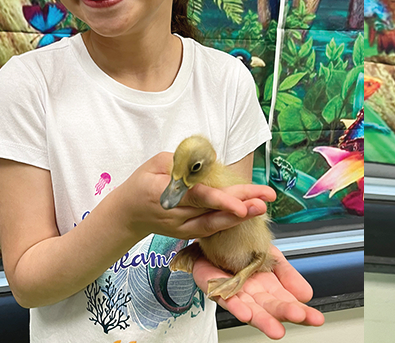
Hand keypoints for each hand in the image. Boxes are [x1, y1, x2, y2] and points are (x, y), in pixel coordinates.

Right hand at [113, 152, 275, 240]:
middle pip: (213, 211)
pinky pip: (212, 229)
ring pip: (215, 224)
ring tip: (263, 206)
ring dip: (241, 216)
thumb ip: (183, 161)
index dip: (222, 201)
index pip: (198, 197)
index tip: (242, 204)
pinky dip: (230, 222)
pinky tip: (250, 213)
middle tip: (266, 198)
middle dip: (242, 205)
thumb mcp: (156, 162)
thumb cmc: (142, 182)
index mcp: (164, 194)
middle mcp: (175, 215)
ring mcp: (182, 228)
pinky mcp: (188, 234)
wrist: (128, 214)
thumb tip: (210, 161)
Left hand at [192, 245, 325, 338]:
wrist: (217, 234)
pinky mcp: (215, 288)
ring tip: (275, 329)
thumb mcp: (273, 256)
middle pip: (271, 307)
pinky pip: (226, 299)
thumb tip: (306, 294)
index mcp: (269, 287)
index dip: (302, 310)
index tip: (316, 318)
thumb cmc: (241, 249)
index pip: (288, 302)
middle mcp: (253, 294)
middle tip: (299, 317)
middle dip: (285, 313)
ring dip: (263, 320)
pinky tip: (245, 313)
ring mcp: (235, 293)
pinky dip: (236, 307)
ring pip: (250, 309)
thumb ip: (288, 275)